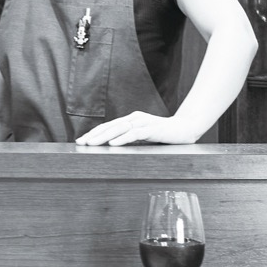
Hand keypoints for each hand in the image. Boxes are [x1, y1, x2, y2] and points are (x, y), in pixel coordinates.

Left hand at [75, 111, 195, 146]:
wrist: (186, 128)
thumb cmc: (163, 134)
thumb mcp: (143, 136)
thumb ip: (130, 138)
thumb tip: (112, 147)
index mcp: (131, 119)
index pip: (108, 126)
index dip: (93, 133)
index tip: (81, 141)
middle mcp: (135, 118)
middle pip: (110, 126)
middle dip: (94, 135)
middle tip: (81, 143)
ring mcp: (144, 122)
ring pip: (120, 129)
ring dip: (104, 137)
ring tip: (92, 144)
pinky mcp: (153, 129)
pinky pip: (135, 134)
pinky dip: (123, 138)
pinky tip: (113, 144)